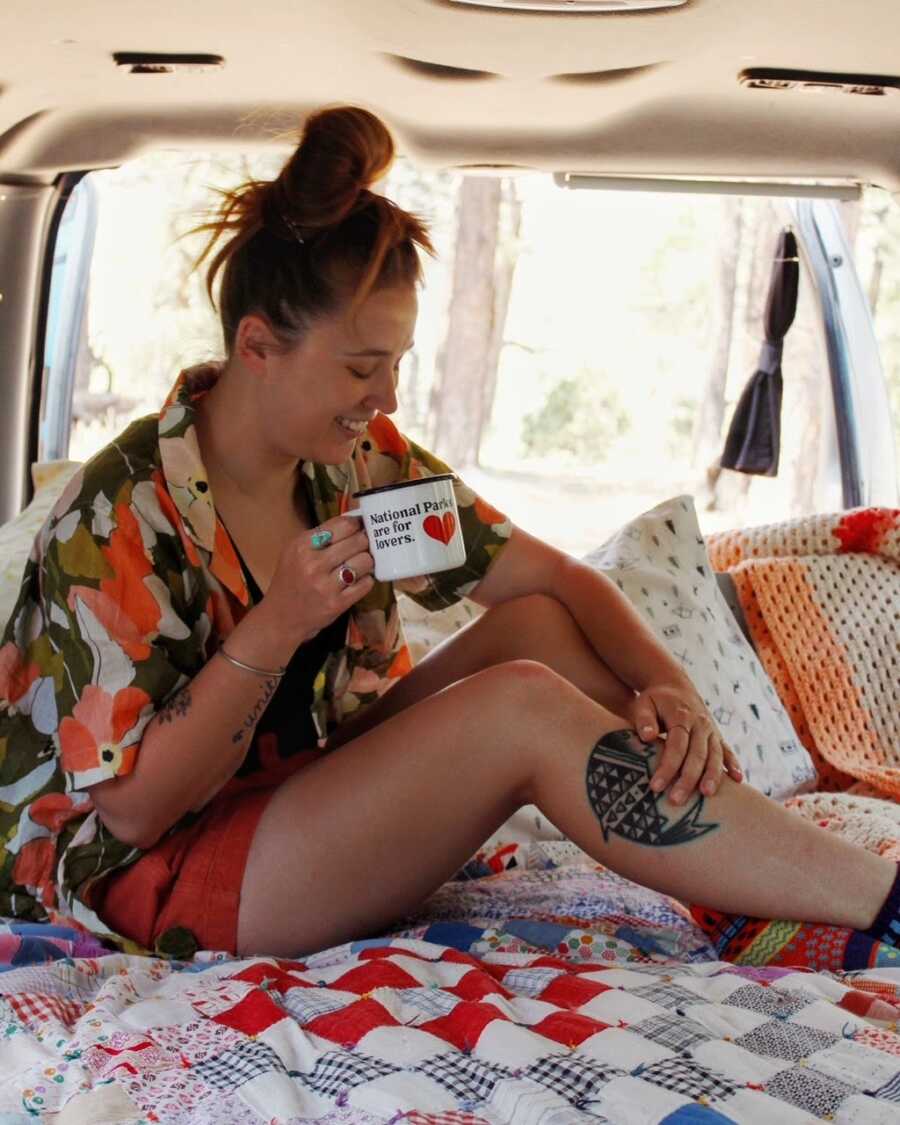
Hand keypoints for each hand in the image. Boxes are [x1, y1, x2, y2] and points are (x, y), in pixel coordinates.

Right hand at [255, 514, 374, 644]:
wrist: (281, 617)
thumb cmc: (291, 579)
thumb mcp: (295, 550)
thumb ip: (321, 535)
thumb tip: (355, 520)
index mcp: (302, 545)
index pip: (343, 525)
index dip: (357, 524)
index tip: (361, 527)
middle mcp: (314, 564)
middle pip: (358, 541)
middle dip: (365, 542)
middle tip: (364, 546)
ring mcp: (326, 585)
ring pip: (365, 561)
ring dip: (367, 562)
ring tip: (360, 564)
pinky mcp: (337, 603)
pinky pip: (366, 584)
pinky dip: (366, 580)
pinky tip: (357, 580)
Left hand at [629, 682, 742, 804]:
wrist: (675, 686)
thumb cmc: (655, 700)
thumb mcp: (644, 704)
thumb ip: (643, 719)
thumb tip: (646, 736)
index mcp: (681, 716)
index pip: (675, 745)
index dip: (667, 767)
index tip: (655, 787)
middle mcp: (700, 724)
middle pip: (696, 755)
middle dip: (687, 779)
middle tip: (676, 800)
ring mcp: (711, 731)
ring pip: (714, 756)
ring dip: (712, 776)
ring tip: (706, 795)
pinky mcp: (717, 737)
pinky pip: (727, 751)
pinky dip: (733, 764)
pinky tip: (738, 780)